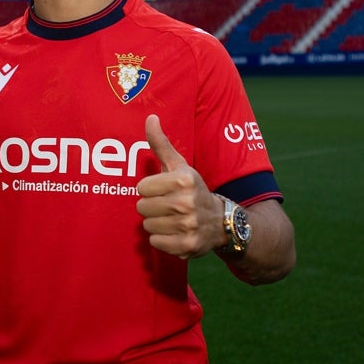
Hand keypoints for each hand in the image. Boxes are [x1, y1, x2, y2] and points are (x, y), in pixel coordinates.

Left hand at [136, 114, 225, 259]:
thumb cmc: (192, 189)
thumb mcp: (179, 165)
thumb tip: (150, 117)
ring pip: (147, 226)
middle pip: (142, 207)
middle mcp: (187, 202)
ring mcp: (189, 225)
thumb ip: (161, 143)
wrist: (221, 221)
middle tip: (167, 205)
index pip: (141, 187)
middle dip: (151, 207)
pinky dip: (162, 240)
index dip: (149, 189)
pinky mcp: (188, 245)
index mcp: (183, 179)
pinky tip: (175, 232)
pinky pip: (156, 243)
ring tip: (171, 219)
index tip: (163, 190)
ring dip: (156, 223)